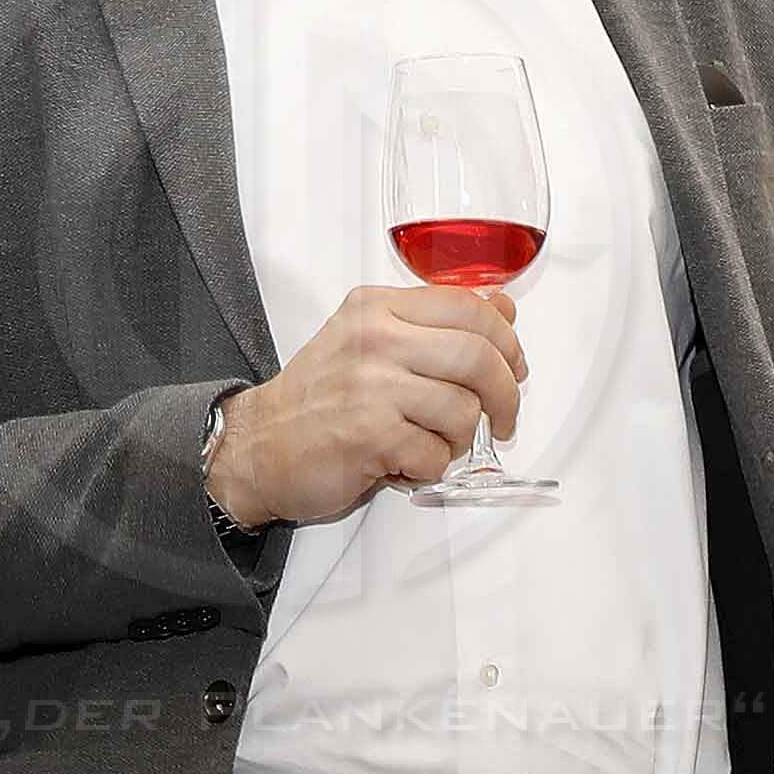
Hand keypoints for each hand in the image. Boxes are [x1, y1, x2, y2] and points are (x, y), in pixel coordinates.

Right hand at [209, 284, 524, 530]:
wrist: (259, 445)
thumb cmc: (319, 398)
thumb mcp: (371, 339)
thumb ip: (435, 322)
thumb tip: (503, 307)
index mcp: (377, 308)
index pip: (468, 306)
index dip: (506, 340)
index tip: (514, 366)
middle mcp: (375, 339)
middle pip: (478, 356)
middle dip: (505, 394)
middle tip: (504, 417)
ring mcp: (372, 387)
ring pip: (463, 410)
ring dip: (460, 438)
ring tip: (432, 442)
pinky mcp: (370, 436)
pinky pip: (436, 454)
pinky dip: (429, 467)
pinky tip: (404, 461)